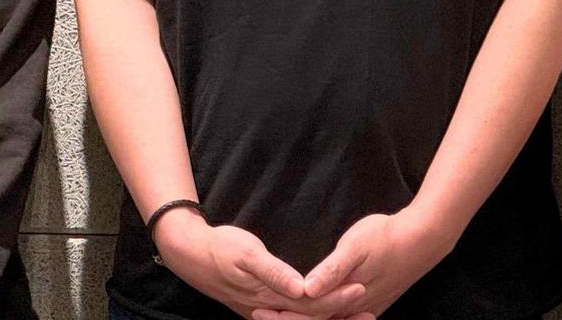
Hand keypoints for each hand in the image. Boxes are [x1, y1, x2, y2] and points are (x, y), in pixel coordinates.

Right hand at [154, 213, 359, 318]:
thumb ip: (274, 272)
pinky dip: (314, 315)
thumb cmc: (221, 249)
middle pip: (312, 319)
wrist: (192, 255)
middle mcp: (270, 310)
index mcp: (270, 298)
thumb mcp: (247, 254)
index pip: (312, 306)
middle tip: (369, 311)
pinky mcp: (264, 306)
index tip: (361, 289)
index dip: (337, 300)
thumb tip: (302, 289)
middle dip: (341, 315)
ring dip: (330, 318)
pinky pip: (294, 316)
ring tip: (357, 313)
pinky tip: (327, 309)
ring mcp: (266, 310)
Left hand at [271, 208, 452, 319]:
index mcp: (346, 298)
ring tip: (278, 313)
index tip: (257, 312)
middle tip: (258, 314)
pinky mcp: (371, 302)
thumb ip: (332, 270)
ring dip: (303, 319)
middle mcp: (353, 309)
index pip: (308, 317)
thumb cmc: (386, 237)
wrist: (423, 239)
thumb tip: (307, 289)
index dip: (282, 316)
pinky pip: (340, 316)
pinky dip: (322, 316)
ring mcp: (364, 307)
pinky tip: (315, 310)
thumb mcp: (356, 247)